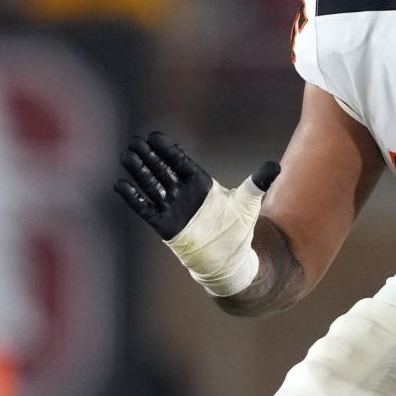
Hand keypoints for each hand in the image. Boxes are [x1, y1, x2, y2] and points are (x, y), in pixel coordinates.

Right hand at [114, 131, 279, 240]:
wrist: (229, 260)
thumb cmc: (238, 230)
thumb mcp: (248, 203)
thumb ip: (258, 183)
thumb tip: (275, 166)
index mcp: (201, 184)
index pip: (180, 162)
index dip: (167, 150)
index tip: (154, 135)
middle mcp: (184, 194)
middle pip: (162, 171)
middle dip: (148, 156)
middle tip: (134, 140)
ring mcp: (173, 209)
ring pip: (152, 186)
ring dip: (138, 172)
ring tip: (126, 156)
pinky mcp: (166, 227)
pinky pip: (145, 209)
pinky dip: (133, 198)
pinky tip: (120, 184)